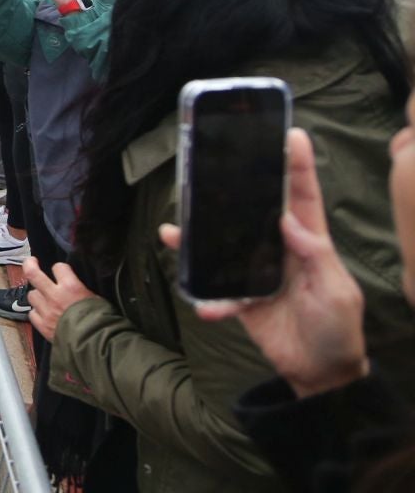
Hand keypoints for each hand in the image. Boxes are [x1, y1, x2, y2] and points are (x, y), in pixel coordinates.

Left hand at [23, 258, 98, 339]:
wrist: (95, 346)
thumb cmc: (102, 323)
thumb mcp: (96, 300)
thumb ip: (81, 290)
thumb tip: (77, 287)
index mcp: (71, 287)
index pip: (59, 267)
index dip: (60, 269)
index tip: (61, 270)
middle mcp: (54, 296)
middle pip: (33, 274)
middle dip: (30, 264)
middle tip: (31, 262)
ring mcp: (46, 311)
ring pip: (32, 295)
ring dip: (37, 295)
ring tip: (44, 298)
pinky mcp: (42, 326)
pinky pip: (32, 313)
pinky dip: (37, 312)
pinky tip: (44, 314)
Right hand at [157, 129, 367, 396]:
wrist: (320, 375)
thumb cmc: (338, 330)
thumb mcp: (337, 293)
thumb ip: (316, 256)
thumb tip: (290, 221)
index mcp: (309, 243)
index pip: (302, 197)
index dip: (298, 166)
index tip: (291, 134)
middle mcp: (279, 249)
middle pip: (253, 210)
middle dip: (234, 186)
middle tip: (212, 162)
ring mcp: (256, 272)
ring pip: (221, 244)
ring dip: (195, 238)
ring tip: (172, 229)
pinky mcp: (241, 298)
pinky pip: (214, 290)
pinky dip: (206, 297)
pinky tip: (204, 306)